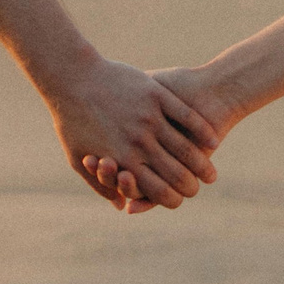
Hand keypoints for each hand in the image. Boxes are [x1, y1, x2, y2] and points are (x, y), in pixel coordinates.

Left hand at [39, 55, 220, 210]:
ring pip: (185, 148)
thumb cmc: (71, 121)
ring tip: (211, 173)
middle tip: (199, 188)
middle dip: (192, 186)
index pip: (158, 191)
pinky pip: (186, 116)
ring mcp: (149, 118)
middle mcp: (139, 142)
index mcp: (122, 161)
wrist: (72, 77)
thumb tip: (123, 207)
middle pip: (176, 173)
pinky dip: (203, 132)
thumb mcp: (78, 158)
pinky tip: (213, 142)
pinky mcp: (156, 95)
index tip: (182, 200)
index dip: (174, 200)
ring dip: (202, 165)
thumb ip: (101, 185)